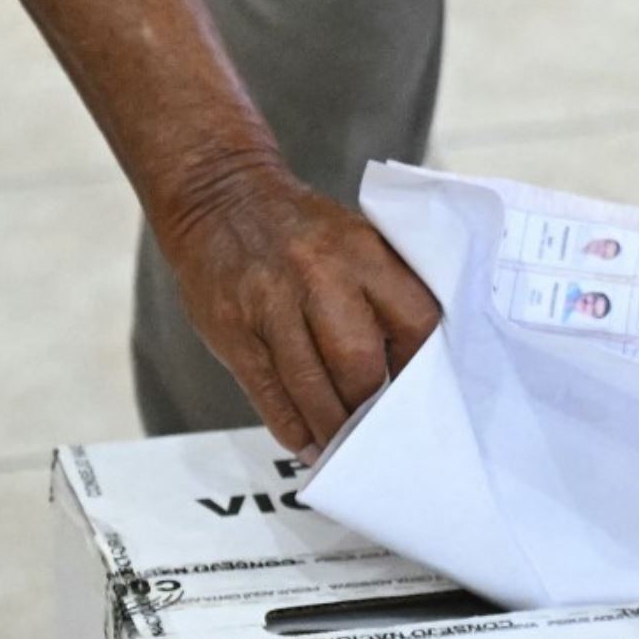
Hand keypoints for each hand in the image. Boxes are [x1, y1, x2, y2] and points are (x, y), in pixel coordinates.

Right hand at [157, 157, 439, 457]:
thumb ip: (383, 292)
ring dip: (331, 427)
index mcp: (362, 251)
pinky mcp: (233, 329)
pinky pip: (269, 392)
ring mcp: (270, 303)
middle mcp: (317, 274)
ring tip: (343, 445)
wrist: (217, 194)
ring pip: (311, 387)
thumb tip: (412, 369)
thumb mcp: (354, 239)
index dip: (421, 368)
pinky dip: (292, 427)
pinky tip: (307, 443)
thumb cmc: (298, 231)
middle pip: (358, 362)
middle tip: (378, 428)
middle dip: (370, 406)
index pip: (414, 321)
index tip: (420, 393)